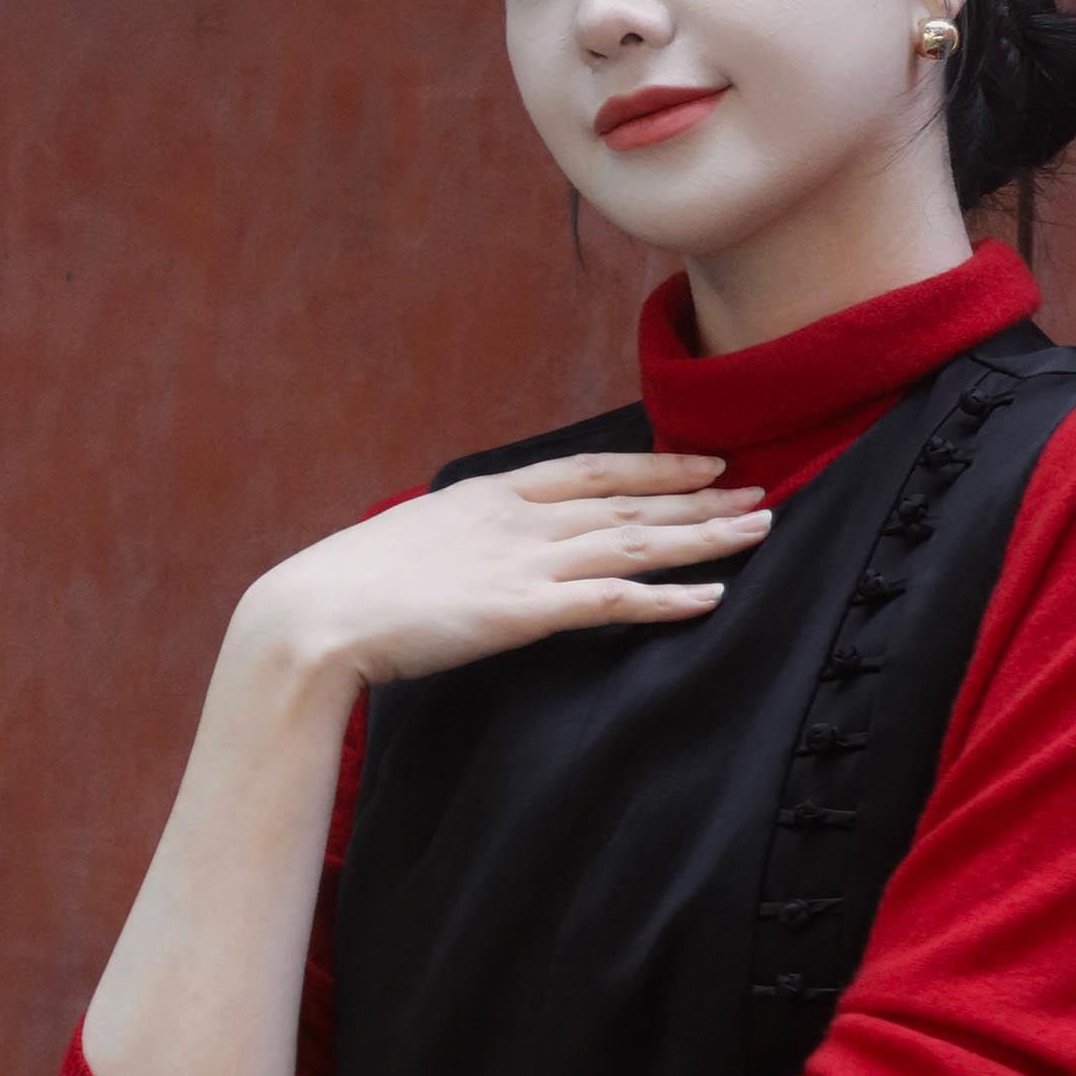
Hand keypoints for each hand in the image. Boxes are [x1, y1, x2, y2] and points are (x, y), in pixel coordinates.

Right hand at [236, 447, 773, 690]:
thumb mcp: (416, 540)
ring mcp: (526, 562)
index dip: (655, 467)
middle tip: (760, 492)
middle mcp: (521, 519)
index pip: (594, 471)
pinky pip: (616, 601)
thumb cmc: (351, 585)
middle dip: (700, 498)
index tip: (704, 464)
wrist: (315, 612)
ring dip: (704, 536)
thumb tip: (479, 548)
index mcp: (493, 495)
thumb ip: (462, 538)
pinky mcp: (526, 611)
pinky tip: (713, 595)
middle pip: (630, 502)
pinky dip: (669, 598)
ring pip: (637, 542)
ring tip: (760, 528)